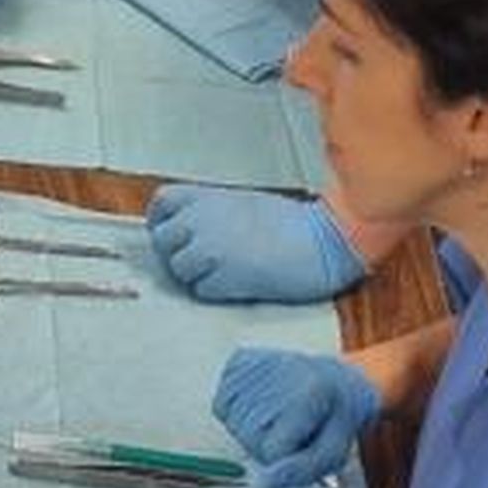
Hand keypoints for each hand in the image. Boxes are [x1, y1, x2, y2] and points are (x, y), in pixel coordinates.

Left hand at [147, 185, 366, 304]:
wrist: (325, 240)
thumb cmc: (293, 223)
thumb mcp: (244, 203)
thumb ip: (211, 212)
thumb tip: (187, 231)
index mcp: (209, 196)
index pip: (162, 203)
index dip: (162, 221)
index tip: (173, 234)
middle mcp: (203, 219)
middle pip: (163, 242)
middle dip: (178, 253)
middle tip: (204, 260)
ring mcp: (211, 249)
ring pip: (179, 270)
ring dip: (197, 275)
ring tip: (228, 270)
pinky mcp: (223, 278)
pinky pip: (202, 291)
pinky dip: (216, 290)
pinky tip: (240, 282)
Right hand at [212, 346, 382, 487]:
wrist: (335, 380)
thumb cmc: (333, 419)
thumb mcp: (333, 451)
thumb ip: (301, 471)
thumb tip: (265, 484)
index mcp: (311, 394)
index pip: (271, 451)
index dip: (284, 457)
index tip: (303, 441)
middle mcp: (283, 373)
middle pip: (249, 438)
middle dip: (267, 443)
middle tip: (293, 427)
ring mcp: (258, 364)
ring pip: (233, 424)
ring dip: (252, 428)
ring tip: (279, 413)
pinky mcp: (240, 361)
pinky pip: (221, 405)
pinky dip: (236, 409)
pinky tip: (260, 400)